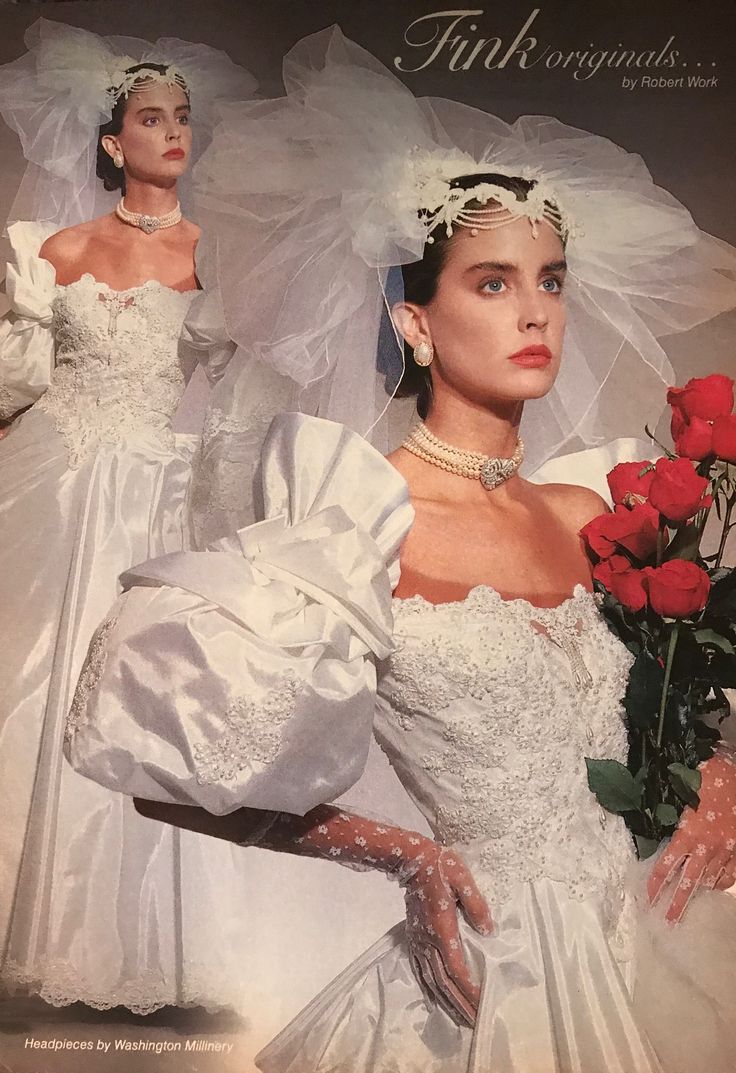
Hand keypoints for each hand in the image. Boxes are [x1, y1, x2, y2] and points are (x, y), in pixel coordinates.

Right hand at [401, 843, 492, 1026]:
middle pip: (443, 981)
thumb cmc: (440, 867)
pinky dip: (428, 986)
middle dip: (459, 1004)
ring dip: (445, 1000)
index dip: (469, 990)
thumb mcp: (464, 879)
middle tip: (474, 1023)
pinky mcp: (413, 935)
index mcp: (442, 929)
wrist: (410, 859)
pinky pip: (419, 967)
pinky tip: (434, 996)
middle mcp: (428, 941)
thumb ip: (476, 905)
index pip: (457, 969)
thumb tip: (489, 930)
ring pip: (431, 978)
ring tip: (459, 1018)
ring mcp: (418, 939)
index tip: (481, 1006)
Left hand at [648, 749, 735, 922]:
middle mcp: (706, 847)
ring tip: (688, 911)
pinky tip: (715, 888)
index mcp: (688, 832)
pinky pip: (730, 873)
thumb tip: (648, 804)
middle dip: (677, 904)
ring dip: (698, 894)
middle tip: (667, 922)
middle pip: (689, 882)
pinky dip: (722, 883)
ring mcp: (726, 850)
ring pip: (710, 879)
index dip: (656, 883)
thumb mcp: (684, 785)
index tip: (648, 899)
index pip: (667, 865)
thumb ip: (668, 799)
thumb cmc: (712, 775)